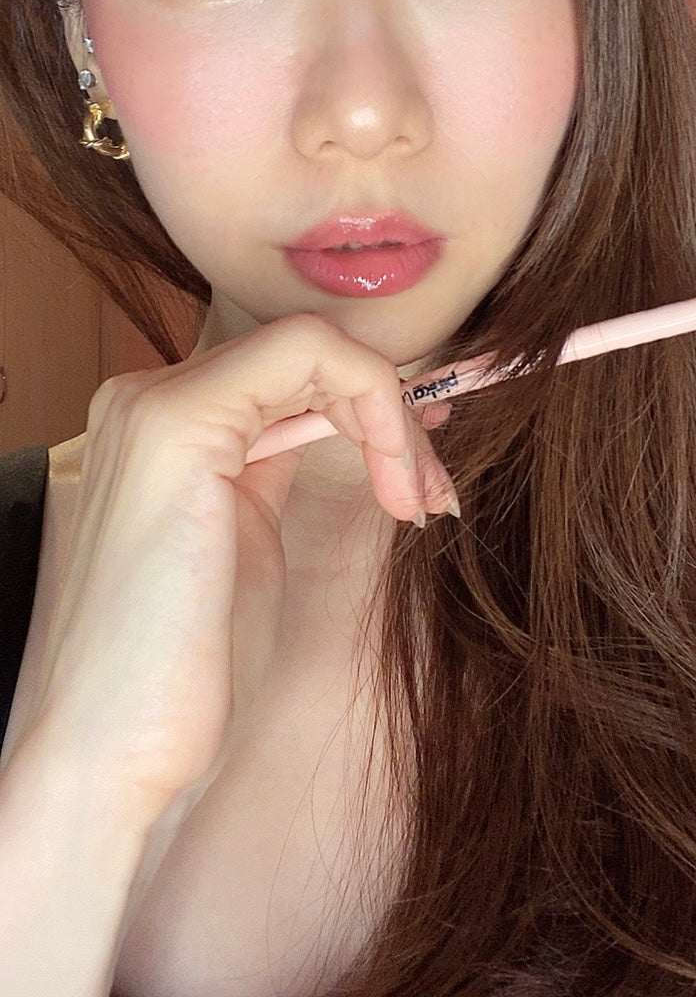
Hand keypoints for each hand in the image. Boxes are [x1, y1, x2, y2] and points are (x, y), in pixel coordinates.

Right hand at [24, 314, 456, 829]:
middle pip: (305, 352)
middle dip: (391, 413)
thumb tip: (352, 422)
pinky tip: (396, 490)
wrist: (114, 750)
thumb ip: (271, 464)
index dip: (367, 403)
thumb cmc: (184, 665)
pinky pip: (308, 357)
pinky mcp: (177, 426)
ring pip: (313, 342)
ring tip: (419, 499)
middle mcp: (146, 397)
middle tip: (431, 491)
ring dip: (391, 416)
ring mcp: (154, 405)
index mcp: (159, 422)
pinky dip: (376, 409)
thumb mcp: (243, 537)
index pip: (284, 369)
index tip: (420, 462)